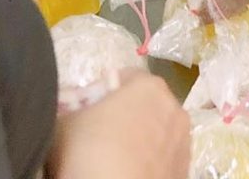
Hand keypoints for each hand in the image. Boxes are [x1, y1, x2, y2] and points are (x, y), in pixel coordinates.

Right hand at [48, 71, 190, 178]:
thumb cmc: (89, 153)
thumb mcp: (63, 124)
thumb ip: (70, 108)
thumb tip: (67, 109)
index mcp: (149, 86)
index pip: (124, 78)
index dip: (102, 93)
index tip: (85, 111)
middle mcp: (174, 108)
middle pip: (144, 105)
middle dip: (123, 117)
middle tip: (96, 138)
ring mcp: (183, 142)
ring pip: (156, 134)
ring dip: (139, 141)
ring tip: (112, 162)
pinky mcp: (184, 171)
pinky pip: (161, 161)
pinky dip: (147, 165)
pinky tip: (126, 174)